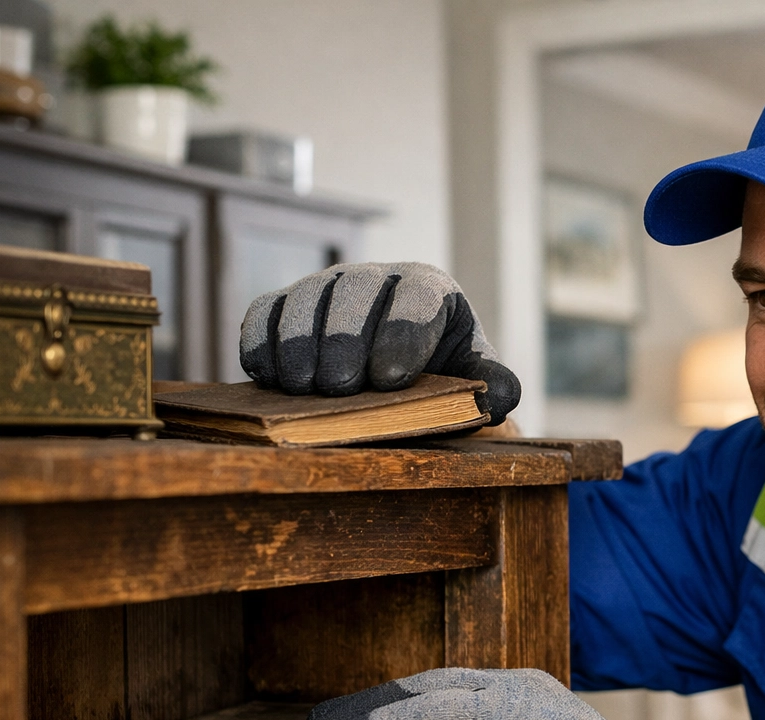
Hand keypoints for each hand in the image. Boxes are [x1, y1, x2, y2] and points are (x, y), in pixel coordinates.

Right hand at [240, 262, 520, 423]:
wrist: (401, 371)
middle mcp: (376, 278)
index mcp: (429, 288)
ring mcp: (327, 287)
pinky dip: (262, 340)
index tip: (392, 379)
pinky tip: (269, 376)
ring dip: (301, 342)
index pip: (417, 299)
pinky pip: (266, 311)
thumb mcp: (473, 377)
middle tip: (343, 386)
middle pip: (355, 291)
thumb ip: (493, 384)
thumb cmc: (441, 371)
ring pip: (307, 298)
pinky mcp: (287, 305)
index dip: (403, 334)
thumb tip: (502, 395)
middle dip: (346, 339)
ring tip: (304, 388)